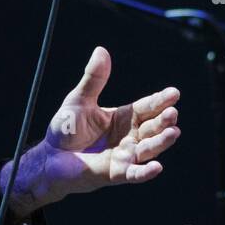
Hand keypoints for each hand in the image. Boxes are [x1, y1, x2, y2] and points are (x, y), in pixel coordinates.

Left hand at [0, 46, 180, 216]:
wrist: (49, 156)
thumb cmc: (66, 129)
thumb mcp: (80, 99)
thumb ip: (93, 79)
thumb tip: (101, 50)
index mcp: (123, 117)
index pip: (147, 107)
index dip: (161, 100)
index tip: (174, 93)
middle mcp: (129, 137)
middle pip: (152, 128)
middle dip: (164, 121)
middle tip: (173, 113)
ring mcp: (124, 156)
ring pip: (148, 150)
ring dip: (161, 142)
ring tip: (173, 133)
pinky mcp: (115, 173)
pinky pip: (133, 174)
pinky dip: (145, 172)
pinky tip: (157, 167)